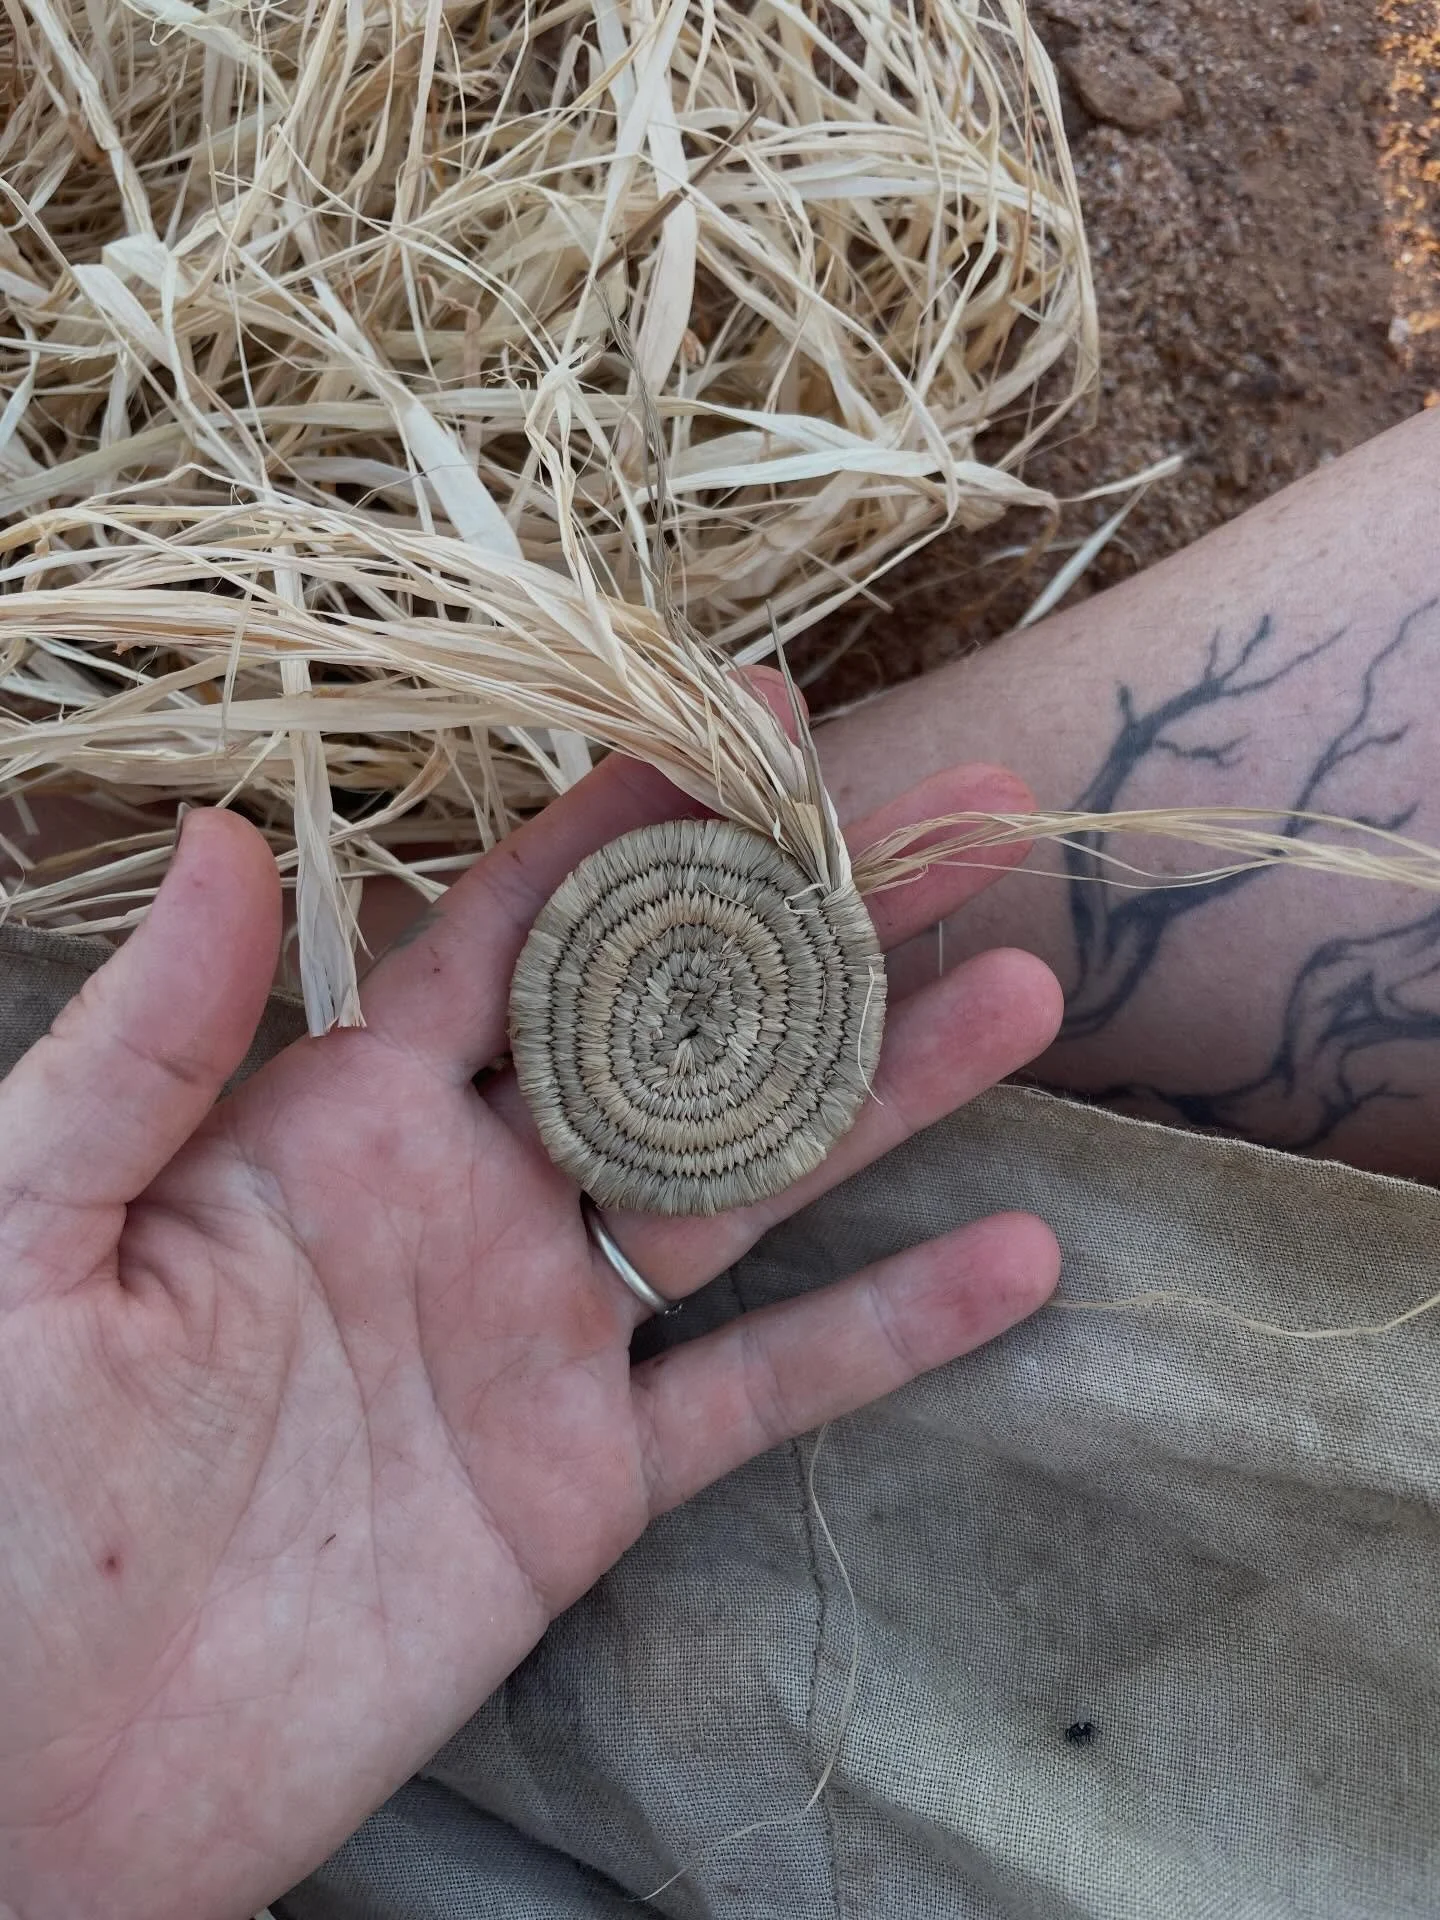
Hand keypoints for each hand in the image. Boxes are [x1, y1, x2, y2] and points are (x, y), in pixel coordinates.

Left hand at [0, 755, 1060, 1919]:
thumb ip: (141, 1052)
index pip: (516, 933)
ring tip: (1020, 991)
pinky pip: (763, 1391)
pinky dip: (891, 1333)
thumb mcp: (27, 1243)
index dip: (632, 824)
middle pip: (675, 1031)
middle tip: (957, 818)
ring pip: (751, 1186)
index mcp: (337, 1121)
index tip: (750, 719)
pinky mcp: (588, 1484)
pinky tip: (1021, 1262)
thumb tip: (226, 836)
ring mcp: (541, 1339)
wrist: (28, 1787)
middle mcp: (466, 1202)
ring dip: (886, 1092)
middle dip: (814, 921)